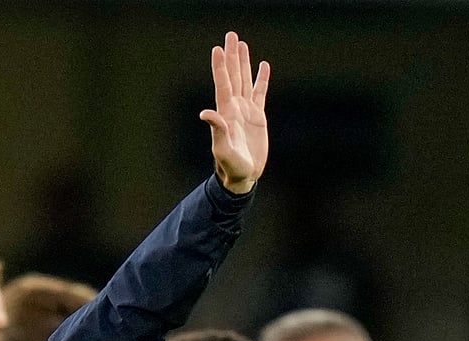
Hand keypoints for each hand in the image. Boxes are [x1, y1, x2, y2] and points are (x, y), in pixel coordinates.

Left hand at [200, 31, 269, 194]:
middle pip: (233, 75)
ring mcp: (246, 111)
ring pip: (245, 80)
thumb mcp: (222, 149)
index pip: (223, 84)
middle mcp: (234, 107)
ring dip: (244, 62)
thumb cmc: (230, 165)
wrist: (243, 175)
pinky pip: (260, 93)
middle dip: (232, 56)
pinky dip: (261, 80)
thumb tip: (205, 113)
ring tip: (242, 44)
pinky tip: (263, 66)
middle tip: (231, 35)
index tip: (218, 48)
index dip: (220, 67)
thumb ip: (217, 130)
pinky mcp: (257, 117)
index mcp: (226, 113)